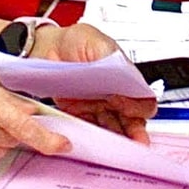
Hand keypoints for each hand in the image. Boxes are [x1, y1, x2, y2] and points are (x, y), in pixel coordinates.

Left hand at [30, 23, 156, 143]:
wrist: (47, 47)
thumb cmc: (74, 41)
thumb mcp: (98, 43)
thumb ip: (114, 61)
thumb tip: (126, 78)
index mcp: (123, 77)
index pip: (142, 98)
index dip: (140, 107)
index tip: (132, 110)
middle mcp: (113, 94)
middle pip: (132, 118)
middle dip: (136, 131)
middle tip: (136, 142)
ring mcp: (98, 105)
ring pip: (114, 127)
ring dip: (118, 139)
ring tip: (119, 148)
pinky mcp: (80, 113)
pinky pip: (92, 129)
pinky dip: (96, 138)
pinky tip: (99, 143)